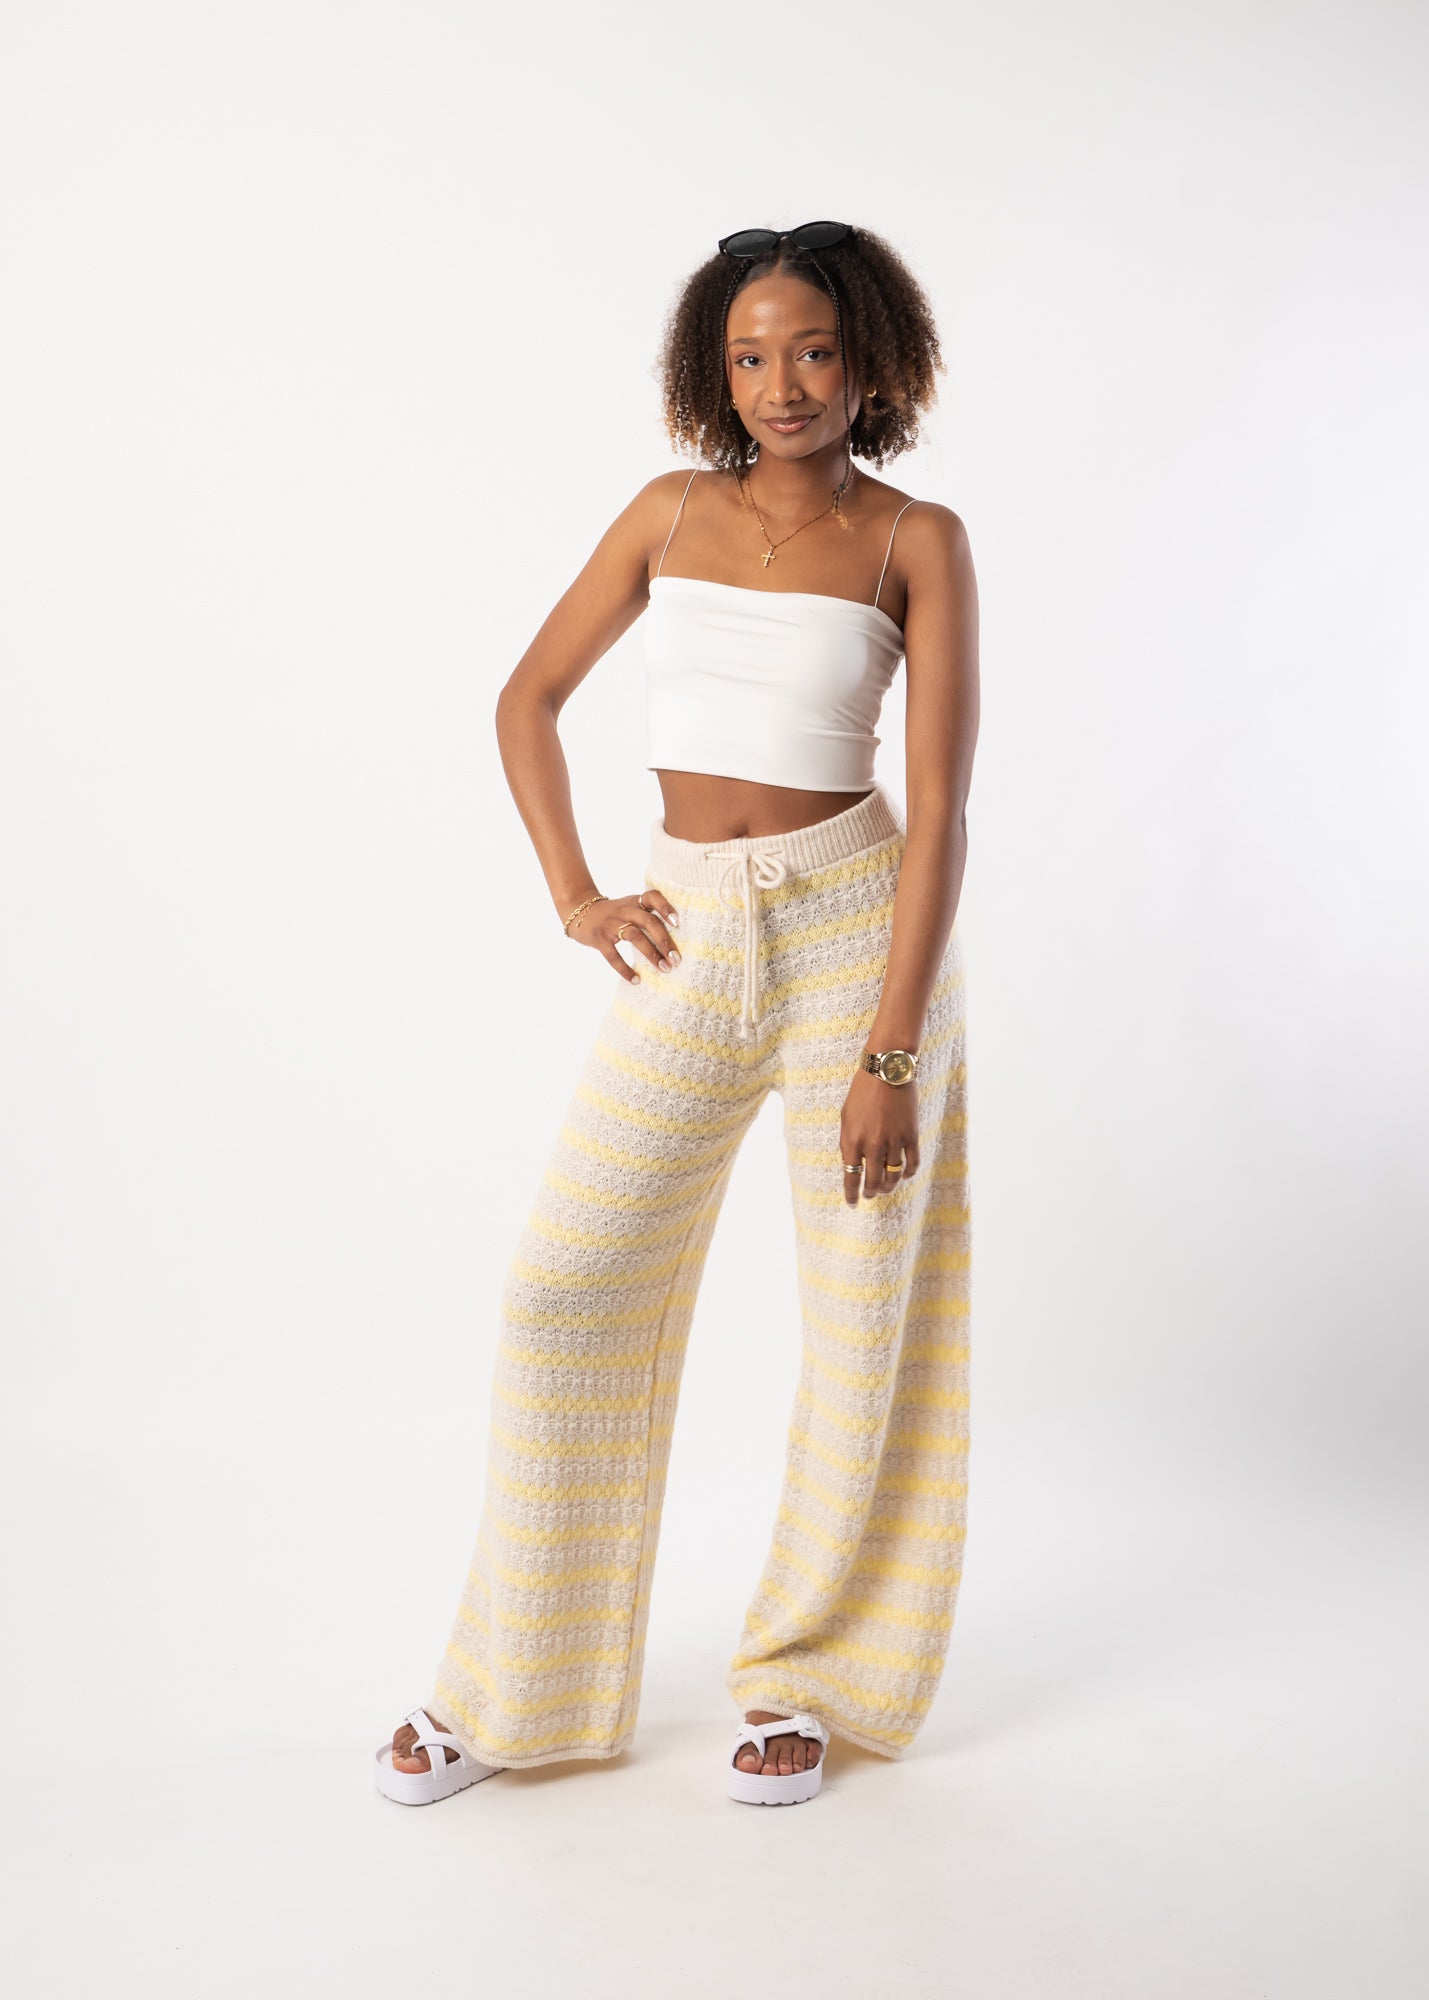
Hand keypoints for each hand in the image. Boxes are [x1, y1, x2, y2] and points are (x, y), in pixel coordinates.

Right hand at [569, 888, 680, 984]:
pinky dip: (625, 969)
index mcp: (635, 901)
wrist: (580, 913)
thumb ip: (649, 917)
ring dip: (652, 954)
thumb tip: (674, 943)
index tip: (677, 923)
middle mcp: (625, 910)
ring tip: (664, 969)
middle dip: (664, 941)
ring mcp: (611, 924)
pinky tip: (636, 980)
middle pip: (648, 921)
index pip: (653, 897)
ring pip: (634, 936)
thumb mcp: (630, 907)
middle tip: (676, 959)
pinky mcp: (599, 939)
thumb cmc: (614, 915)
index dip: (666, 907)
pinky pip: (613, 956)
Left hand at [840, 1069, 920, 1205]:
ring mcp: (894, 1142)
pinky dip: (908, 1174)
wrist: (887, 1071)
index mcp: (852, 1140)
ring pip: (893, 1177)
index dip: (851, 1194)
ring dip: (889, 1187)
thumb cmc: (862, 1091)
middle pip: (873, 1182)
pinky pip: (912, 1164)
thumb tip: (853, 1164)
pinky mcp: (911, 1136)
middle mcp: (872, 1145)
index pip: (851, 1177)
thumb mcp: (846, 1117)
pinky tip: (904, 1175)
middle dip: (871, 1193)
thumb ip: (848, 1142)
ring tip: (885, 1189)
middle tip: (870, 1196)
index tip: (852, 1203)